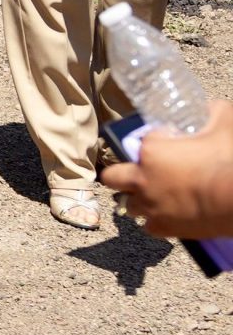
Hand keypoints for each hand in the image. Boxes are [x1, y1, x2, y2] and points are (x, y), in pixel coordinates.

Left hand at [102, 98, 232, 238]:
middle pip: (113, 177)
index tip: (167, 145)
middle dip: (122, 174)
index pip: (140, 141)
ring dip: (139, 199)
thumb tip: (206, 107)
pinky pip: (149, 225)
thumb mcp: (224, 123)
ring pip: (129, 204)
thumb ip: (210, 111)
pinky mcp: (162, 227)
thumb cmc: (230, 160)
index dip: (154, 143)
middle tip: (139, 174)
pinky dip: (156, 221)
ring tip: (157, 196)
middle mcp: (141, 178)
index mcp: (149, 150)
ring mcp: (149, 205)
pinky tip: (169, 216)